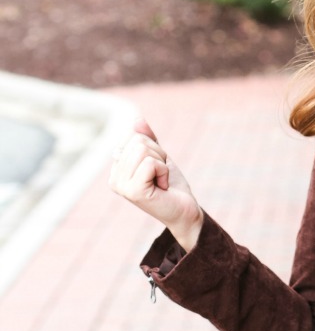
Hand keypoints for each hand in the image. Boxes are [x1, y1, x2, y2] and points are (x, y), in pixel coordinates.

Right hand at [109, 118, 203, 251]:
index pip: (133, 136)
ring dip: (162, 164)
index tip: (156, 169)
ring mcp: (121, 186)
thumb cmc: (172, 185)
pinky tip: (163, 187)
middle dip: (158, 155)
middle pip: (138, 141)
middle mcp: (114, 178)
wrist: (185, 211)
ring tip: (161, 181)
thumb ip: (147, 139)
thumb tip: (137, 119)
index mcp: (117, 169)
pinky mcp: (133, 191)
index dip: (153, 148)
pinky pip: (151, 163)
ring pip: (143, 150)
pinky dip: (164, 171)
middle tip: (161, 176)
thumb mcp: (159, 156)